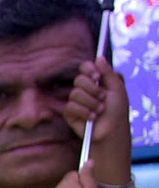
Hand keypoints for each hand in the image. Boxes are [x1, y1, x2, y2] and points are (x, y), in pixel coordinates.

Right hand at [64, 57, 131, 187]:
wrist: (111, 130)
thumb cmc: (117, 111)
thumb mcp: (117, 88)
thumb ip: (108, 72)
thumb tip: (98, 57)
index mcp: (96, 81)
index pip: (85, 67)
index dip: (89, 70)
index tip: (97, 77)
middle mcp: (85, 89)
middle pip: (79, 80)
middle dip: (92, 89)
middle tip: (102, 98)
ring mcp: (76, 101)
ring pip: (75, 94)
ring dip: (90, 103)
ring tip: (99, 111)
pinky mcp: (70, 114)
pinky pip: (71, 107)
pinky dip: (84, 112)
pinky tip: (91, 118)